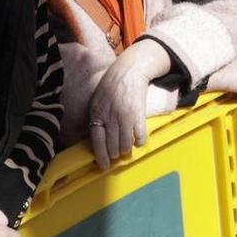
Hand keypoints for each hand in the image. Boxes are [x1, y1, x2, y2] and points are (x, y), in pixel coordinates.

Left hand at [86, 42, 167, 169]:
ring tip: (126, 148)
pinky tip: (138, 141)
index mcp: (97, 113)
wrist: (130, 70)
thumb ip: (96, 117)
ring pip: (125, 145)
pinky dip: (139, 142)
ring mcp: (125, 117)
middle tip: (116, 156)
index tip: (104, 165)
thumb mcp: (97, 100)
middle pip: (112, 147)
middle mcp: (110, 117)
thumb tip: (96, 138)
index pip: (97, 141)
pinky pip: (139, 137)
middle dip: (114, 155)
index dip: (100, 157)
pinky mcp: (139, 115)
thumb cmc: (111, 85)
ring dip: (126, 150)